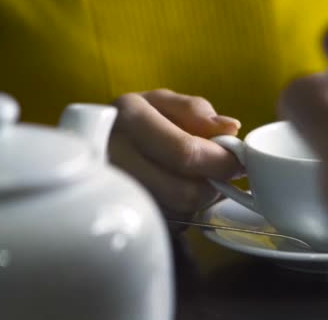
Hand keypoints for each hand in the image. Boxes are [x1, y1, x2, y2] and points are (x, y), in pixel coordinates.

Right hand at [109, 89, 241, 232]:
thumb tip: (230, 127)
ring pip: (177, 212)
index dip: (220, 162)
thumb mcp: (162, 103)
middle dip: (213, 187)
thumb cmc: (136, 122)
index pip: (186, 152)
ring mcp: (113, 191)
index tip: (237, 162)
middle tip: (221, 178)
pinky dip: (182, 213)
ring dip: (199, 201)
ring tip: (196, 182)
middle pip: (183, 191)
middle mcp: (116, 155)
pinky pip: (165, 224)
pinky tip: (177, 194)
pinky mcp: (117, 215)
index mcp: (131, 118)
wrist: (90, 145)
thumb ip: (196, 111)